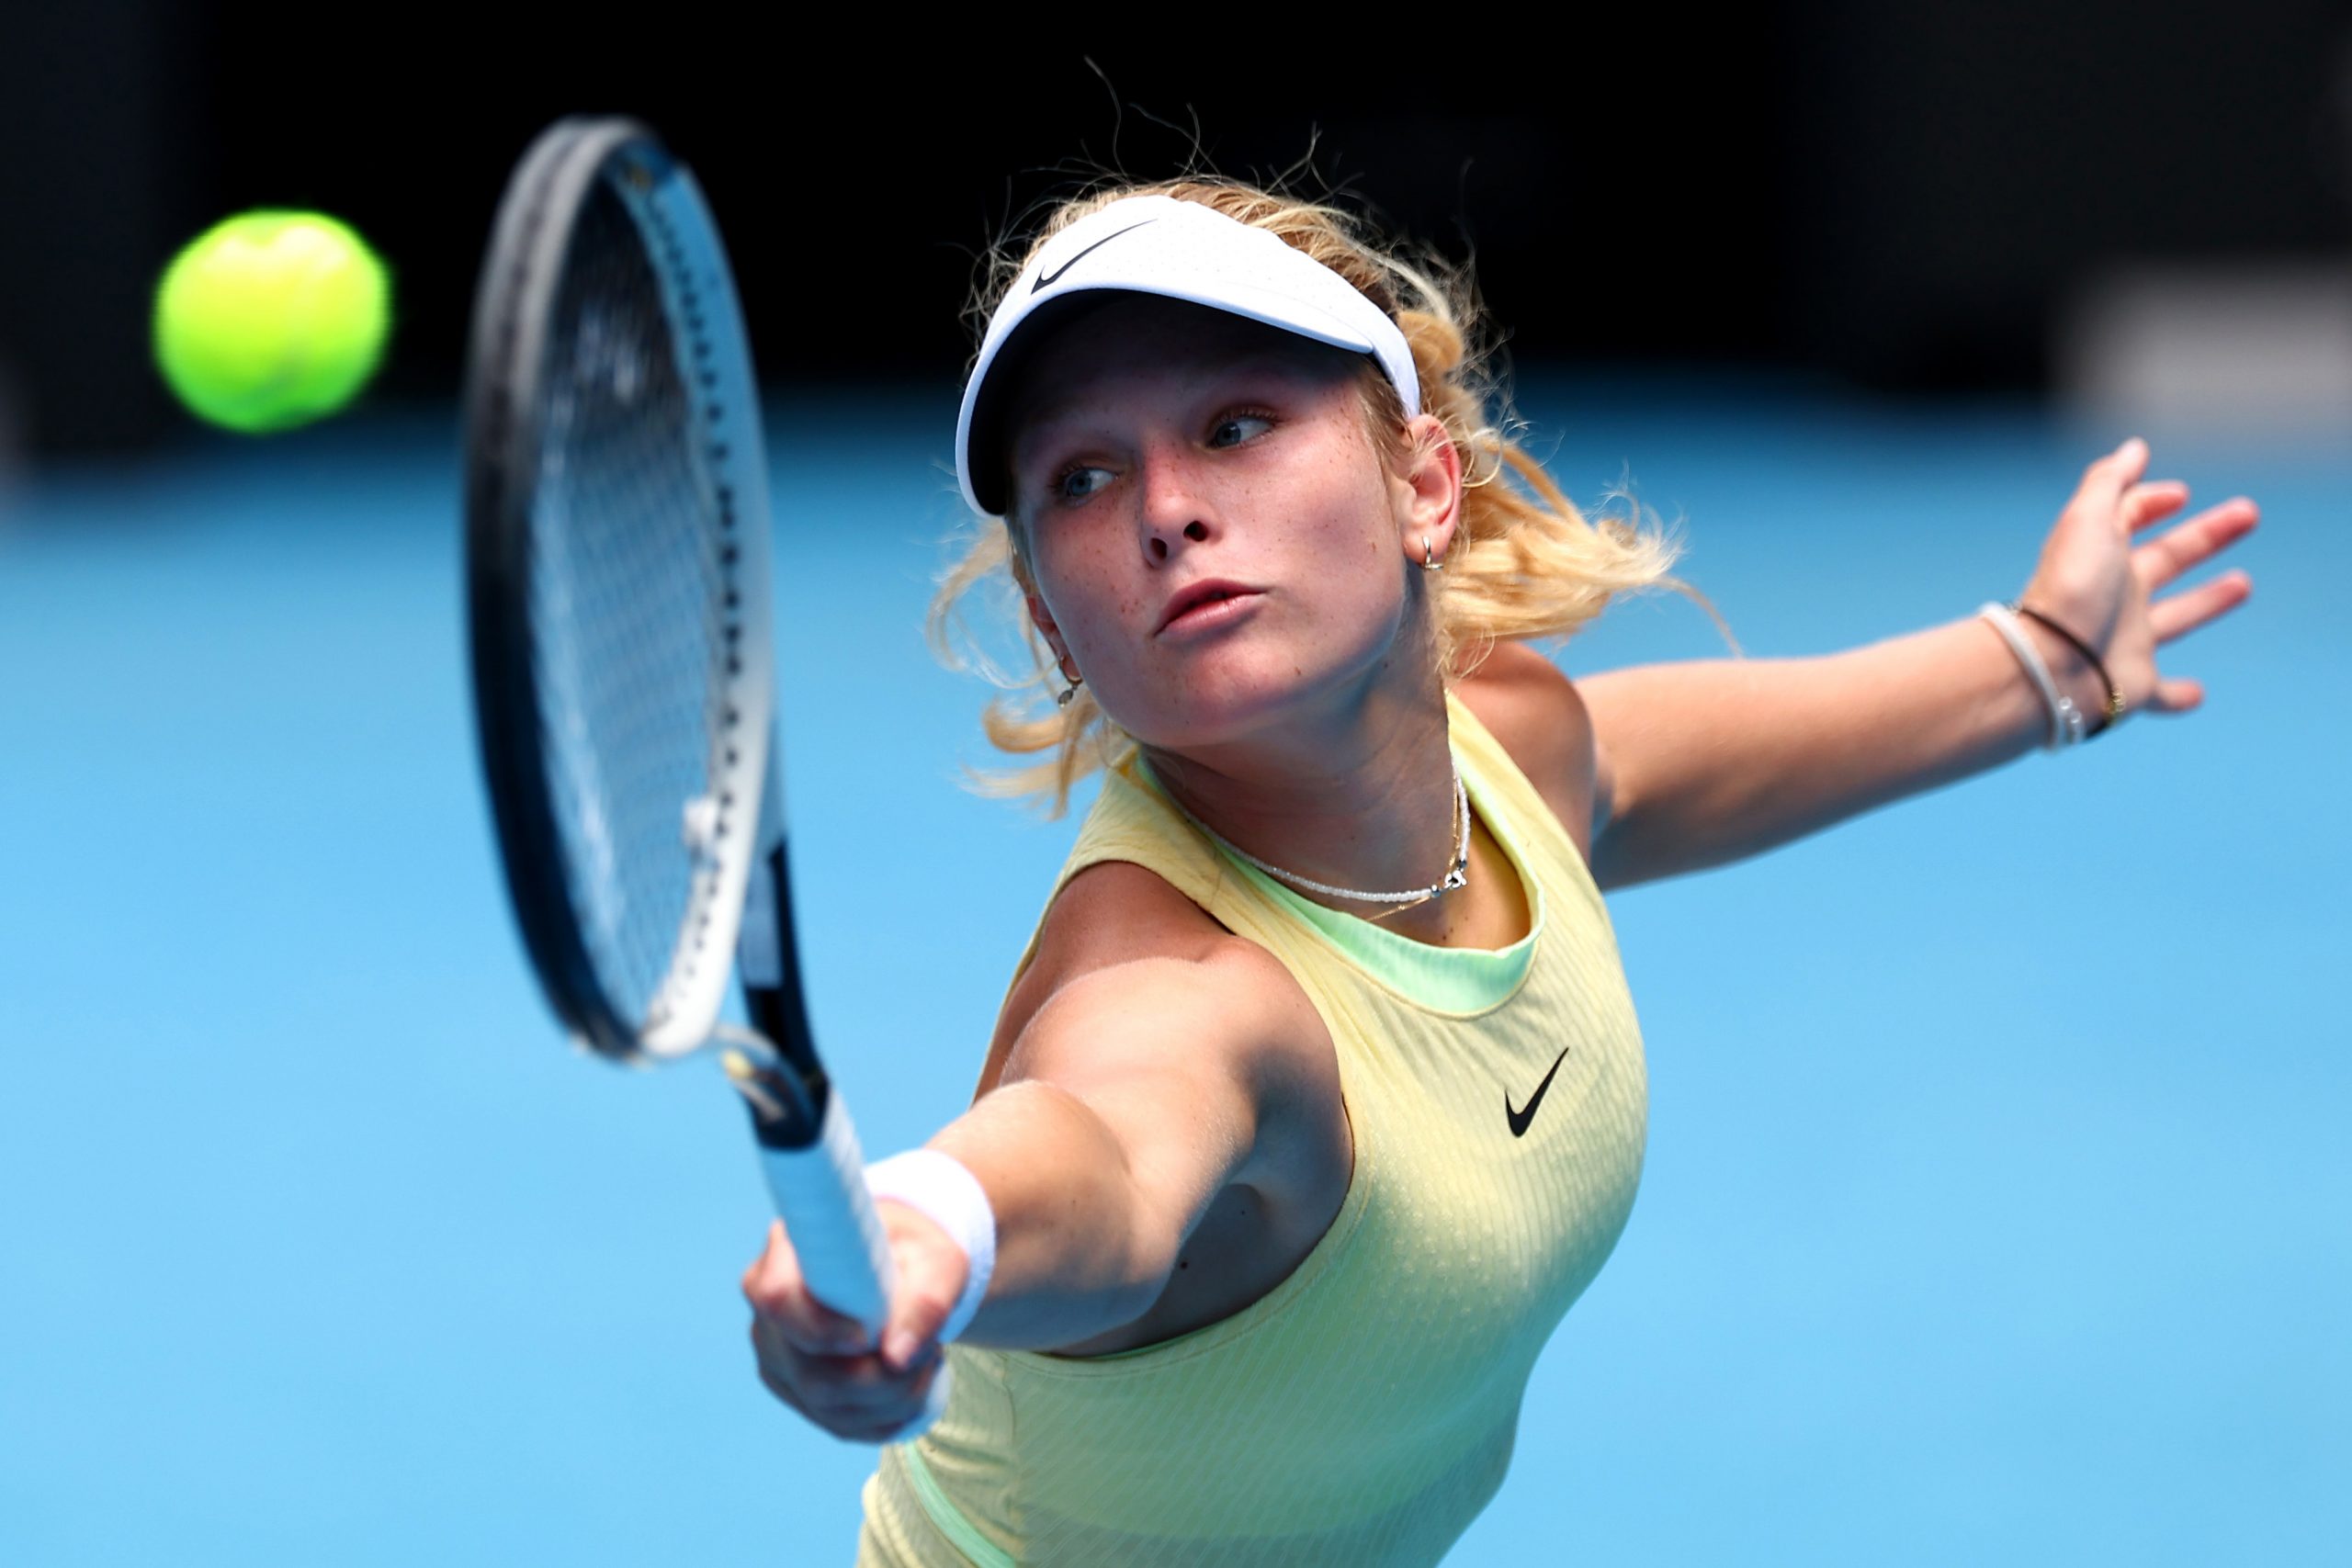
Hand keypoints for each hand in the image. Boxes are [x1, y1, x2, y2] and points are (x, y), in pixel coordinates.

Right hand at [741, 1201, 970, 1443]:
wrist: (908, 1271)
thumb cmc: (918, 1255)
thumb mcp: (939, 1262)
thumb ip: (927, 1300)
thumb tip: (896, 1358)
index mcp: (789, 1254)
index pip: (777, 1298)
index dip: (822, 1329)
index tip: (871, 1336)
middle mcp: (771, 1310)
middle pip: (811, 1373)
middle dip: (883, 1378)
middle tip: (931, 1350)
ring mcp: (777, 1356)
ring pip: (827, 1406)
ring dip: (893, 1398)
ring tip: (927, 1359)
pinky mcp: (796, 1390)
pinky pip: (839, 1424)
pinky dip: (887, 1416)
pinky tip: (913, 1384)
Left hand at [2019, 437, 2257, 722]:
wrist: (2050, 665)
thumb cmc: (2069, 589)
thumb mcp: (2087, 521)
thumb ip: (2109, 482)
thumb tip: (2134, 447)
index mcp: (2101, 556)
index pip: (2128, 521)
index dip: (2151, 502)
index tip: (2181, 494)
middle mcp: (2115, 597)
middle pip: (2167, 560)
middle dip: (2205, 537)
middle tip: (2248, 513)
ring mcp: (2125, 642)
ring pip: (2175, 619)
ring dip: (2208, 602)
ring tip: (2243, 584)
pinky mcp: (2134, 687)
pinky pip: (2161, 695)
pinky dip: (2180, 696)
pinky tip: (2198, 694)